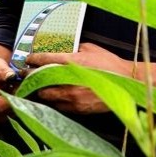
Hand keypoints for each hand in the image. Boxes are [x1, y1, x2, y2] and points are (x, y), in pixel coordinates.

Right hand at [0, 43, 16, 120]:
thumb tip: (10, 76)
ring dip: (16, 107)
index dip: (11, 102)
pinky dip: (16, 108)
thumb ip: (3, 70)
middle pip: (3, 113)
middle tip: (24, 94)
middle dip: (15, 105)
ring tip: (21, 95)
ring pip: (7, 116)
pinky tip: (19, 99)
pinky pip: (9, 115)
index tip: (22, 95)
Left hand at [24, 42, 155, 114]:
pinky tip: (51, 96)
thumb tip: (58, 48)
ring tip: (35, 86)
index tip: (27, 59)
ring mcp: (73, 95)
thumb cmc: (109, 63)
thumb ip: (71, 49)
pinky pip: (58, 106)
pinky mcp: (78, 108)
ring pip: (46, 95)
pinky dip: (52, 101)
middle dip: (31, 77)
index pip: (44, 60)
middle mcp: (69, 80)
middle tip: (26, 74)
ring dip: (39, 90)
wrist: (129, 82)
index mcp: (72, 62)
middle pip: (39, 80)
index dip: (32, 59)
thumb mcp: (89, 49)